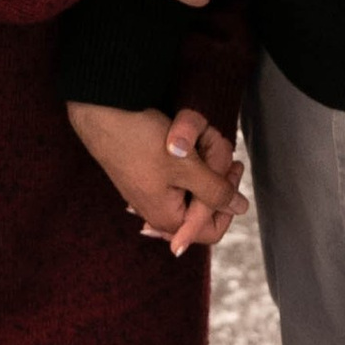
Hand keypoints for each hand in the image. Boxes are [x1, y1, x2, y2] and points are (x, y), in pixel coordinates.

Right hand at [68, 101, 248, 255]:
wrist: (103, 115)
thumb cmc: (141, 142)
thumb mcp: (186, 167)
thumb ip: (216, 192)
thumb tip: (241, 208)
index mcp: (169, 219)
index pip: (214, 228)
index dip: (229, 201)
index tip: (232, 168)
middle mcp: (162, 210)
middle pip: (206, 200)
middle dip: (214, 168)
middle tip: (211, 141)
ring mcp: (156, 192)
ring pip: (196, 180)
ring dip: (201, 153)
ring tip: (195, 132)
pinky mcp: (152, 175)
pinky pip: (181, 169)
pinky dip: (188, 151)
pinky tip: (182, 135)